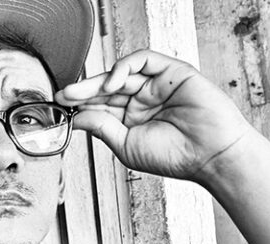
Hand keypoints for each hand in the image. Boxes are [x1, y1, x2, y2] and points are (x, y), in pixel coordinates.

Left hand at [55, 49, 255, 181]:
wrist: (210, 155)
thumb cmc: (174, 156)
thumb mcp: (126, 145)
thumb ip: (102, 127)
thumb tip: (77, 117)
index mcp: (133, 120)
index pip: (101, 107)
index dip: (80, 105)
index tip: (60, 107)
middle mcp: (143, 100)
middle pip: (106, 89)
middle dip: (82, 91)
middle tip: (63, 95)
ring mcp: (157, 85)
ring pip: (121, 73)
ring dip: (97, 81)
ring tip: (79, 92)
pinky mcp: (172, 71)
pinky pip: (144, 60)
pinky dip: (124, 67)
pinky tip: (112, 84)